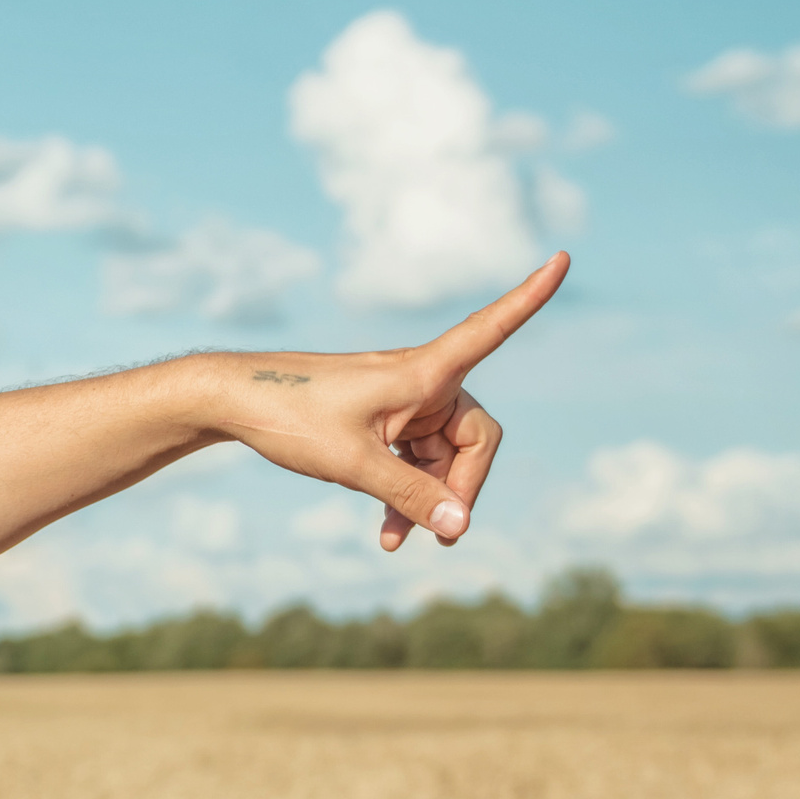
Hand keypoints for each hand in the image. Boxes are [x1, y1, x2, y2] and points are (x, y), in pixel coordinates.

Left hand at [207, 252, 568, 549]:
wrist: (234, 402)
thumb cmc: (290, 417)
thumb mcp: (353, 464)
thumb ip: (409, 496)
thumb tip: (459, 527)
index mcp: (422, 372)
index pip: (489, 328)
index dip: (529, 298)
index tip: (565, 256)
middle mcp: (422, 380)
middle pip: (473, 439)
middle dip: (459, 487)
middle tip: (441, 537)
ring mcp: (405, 402)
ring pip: (442, 457)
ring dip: (427, 498)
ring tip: (397, 541)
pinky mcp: (385, 419)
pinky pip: (415, 459)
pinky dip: (406, 491)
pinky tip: (389, 530)